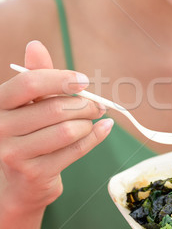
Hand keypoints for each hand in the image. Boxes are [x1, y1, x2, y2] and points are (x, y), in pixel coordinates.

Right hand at [0, 40, 112, 209]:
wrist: (20, 184)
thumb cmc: (28, 134)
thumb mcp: (29, 104)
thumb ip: (36, 76)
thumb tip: (35, 44)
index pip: (29, 83)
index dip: (61, 79)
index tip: (83, 82)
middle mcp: (1, 128)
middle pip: (55, 108)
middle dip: (84, 104)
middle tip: (97, 105)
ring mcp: (15, 154)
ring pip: (67, 131)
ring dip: (88, 123)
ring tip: (92, 120)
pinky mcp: (35, 174)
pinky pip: (75, 150)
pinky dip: (95, 137)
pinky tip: (103, 129)